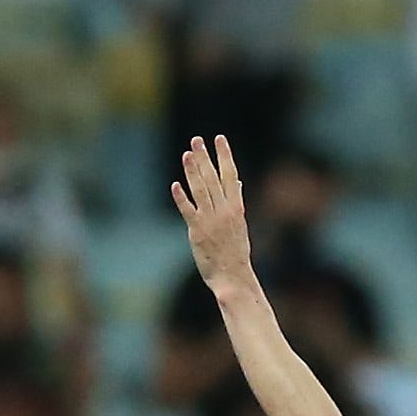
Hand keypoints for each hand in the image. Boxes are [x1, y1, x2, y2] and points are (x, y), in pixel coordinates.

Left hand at [172, 134, 256, 295]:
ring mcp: (210, 220)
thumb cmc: (236, 252)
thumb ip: (236, 201)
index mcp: (236, 208)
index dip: (224, 156)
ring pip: (201, 190)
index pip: (230, 175)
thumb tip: (236, 182)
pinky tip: (175, 185)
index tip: (219, 139)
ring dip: (193, 171)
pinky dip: (182, 198)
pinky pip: (188, 211)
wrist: (233, 276)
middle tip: (197, 140)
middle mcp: (224, 211)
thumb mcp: (240, 224)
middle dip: (205, 157)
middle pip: (213, 178)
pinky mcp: (197, 231)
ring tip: (187, 154)